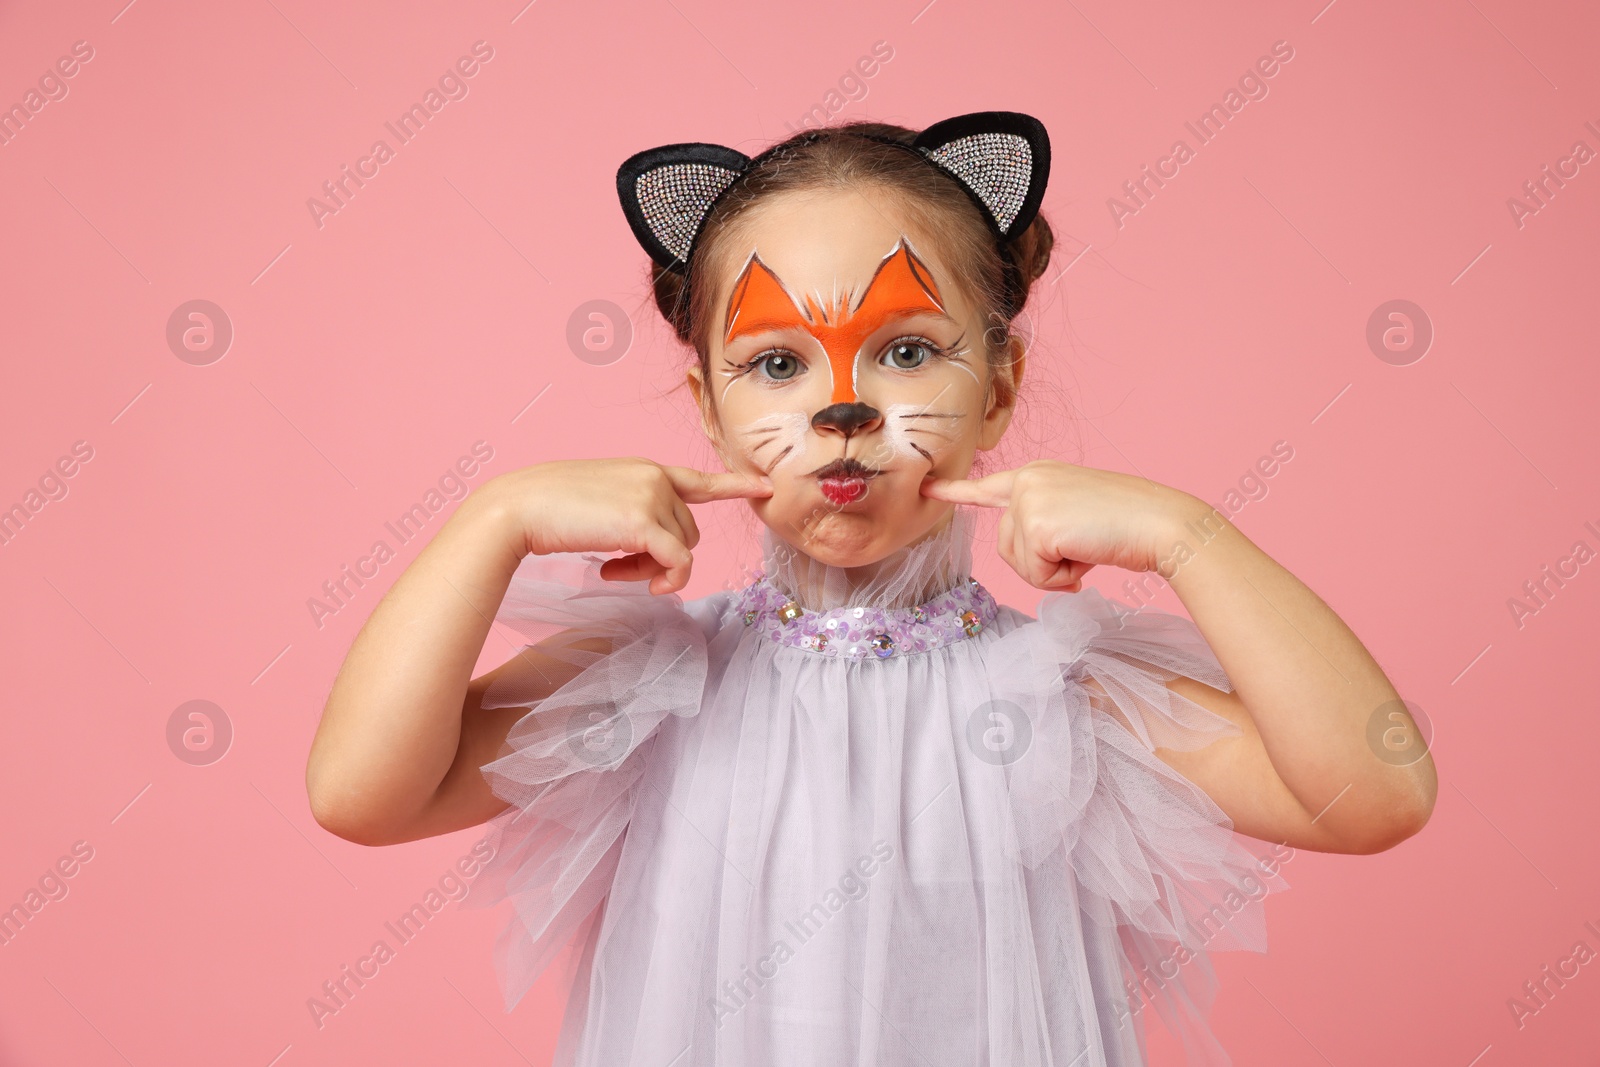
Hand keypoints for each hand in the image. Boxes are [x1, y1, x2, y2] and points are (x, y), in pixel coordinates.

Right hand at [475, 458, 770, 594]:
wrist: (518, 507)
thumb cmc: (547, 509)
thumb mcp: (599, 502)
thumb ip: (632, 513)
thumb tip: (651, 550)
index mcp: (644, 469)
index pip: (699, 479)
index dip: (733, 485)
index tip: (764, 485)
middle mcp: (655, 477)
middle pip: (689, 530)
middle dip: (661, 555)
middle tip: (618, 568)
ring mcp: (652, 497)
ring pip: (684, 549)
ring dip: (653, 569)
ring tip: (613, 570)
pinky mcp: (645, 523)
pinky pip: (679, 564)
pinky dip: (664, 580)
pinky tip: (628, 581)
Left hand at [921, 460, 1195, 591]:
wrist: (1161, 524)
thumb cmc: (1131, 525)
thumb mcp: (1078, 516)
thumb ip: (1046, 524)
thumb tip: (1032, 552)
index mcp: (1040, 475)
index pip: (989, 487)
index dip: (957, 492)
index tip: (927, 489)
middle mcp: (1029, 480)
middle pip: (1006, 544)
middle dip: (1041, 562)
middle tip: (1082, 547)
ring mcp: (1030, 499)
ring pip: (1018, 561)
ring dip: (1053, 570)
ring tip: (1087, 547)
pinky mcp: (1036, 523)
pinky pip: (1034, 574)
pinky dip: (1061, 577)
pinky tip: (1087, 556)